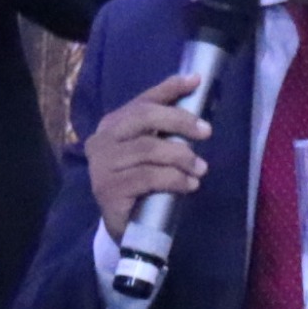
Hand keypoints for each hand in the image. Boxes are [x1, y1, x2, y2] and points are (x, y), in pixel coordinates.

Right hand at [85, 67, 214, 236]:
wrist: (127, 227)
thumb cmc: (143, 182)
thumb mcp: (155, 150)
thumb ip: (166, 124)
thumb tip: (195, 85)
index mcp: (112, 125)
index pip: (142, 101)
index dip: (170, 88)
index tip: (196, 81)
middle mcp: (102, 140)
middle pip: (143, 118)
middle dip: (179, 121)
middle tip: (206, 132)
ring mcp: (102, 166)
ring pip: (148, 150)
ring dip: (182, 157)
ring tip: (201, 169)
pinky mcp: (108, 190)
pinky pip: (148, 177)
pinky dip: (174, 179)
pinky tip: (190, 186)